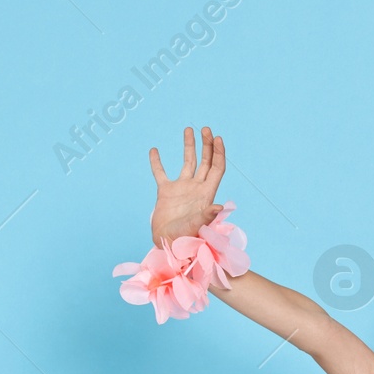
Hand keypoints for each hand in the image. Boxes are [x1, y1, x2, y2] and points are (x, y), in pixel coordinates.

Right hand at [146, 126, 226, 244]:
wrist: (168, 244)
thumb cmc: (184, 238)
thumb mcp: (197, 225)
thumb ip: (207, 215)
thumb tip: (219, 207)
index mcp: (206, 193)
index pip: (217, 169)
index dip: (219, 153)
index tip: (217, 137)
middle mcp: (196, 188)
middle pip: (206, 162)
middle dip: (207, 145)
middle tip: (205, 129)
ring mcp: (181, 189)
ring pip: (187, 162)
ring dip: (189, 146)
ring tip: (189, 129)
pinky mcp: (166, 192)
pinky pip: (160, 173)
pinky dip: (157, 162)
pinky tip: (154, 150)